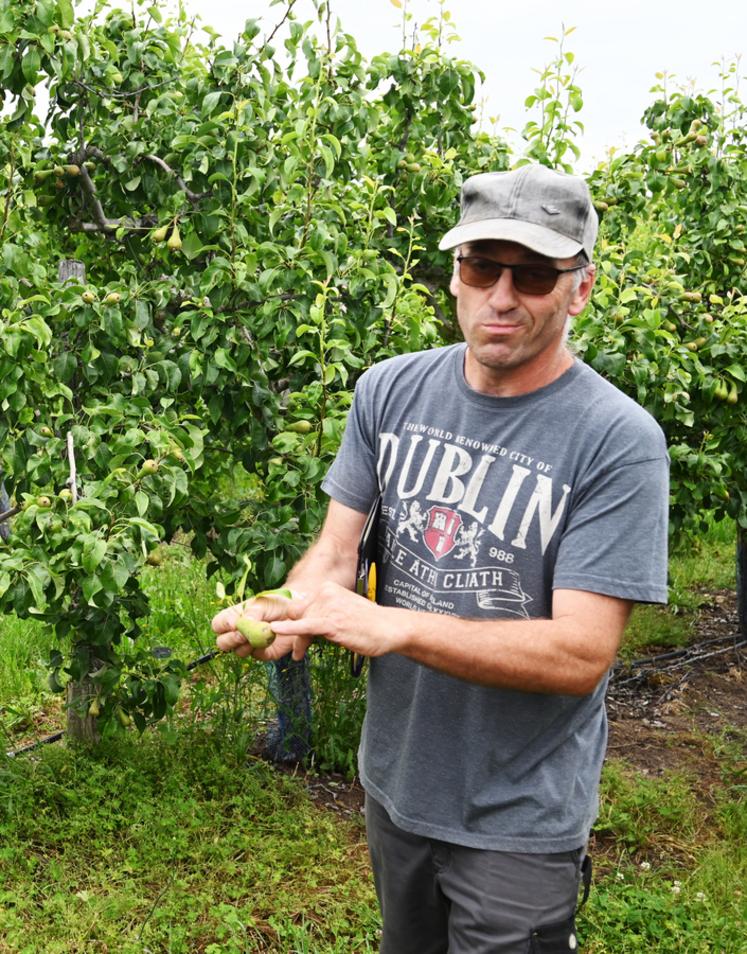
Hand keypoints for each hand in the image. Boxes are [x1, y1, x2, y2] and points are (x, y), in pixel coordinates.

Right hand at [212, 591, 297, 660]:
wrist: (298, 612)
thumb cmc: (277, 603)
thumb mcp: (263, 603)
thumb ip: (251, 613)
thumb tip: (238, 624)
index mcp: (234, 617)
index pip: (218, 625)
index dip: (223, 626)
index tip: (234, 624)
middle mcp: (239, 632)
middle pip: (222, 643)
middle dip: (232, 639)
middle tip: (244, 634)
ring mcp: (249, 644)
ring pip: (238, 652)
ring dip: (247, 645)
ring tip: (260, 635)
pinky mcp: (263, 653)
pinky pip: (256, 656)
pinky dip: (261, 649)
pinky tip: (269, 640)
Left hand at [270, 581, 400, 660]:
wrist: (390, 628)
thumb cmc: (368, 622)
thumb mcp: (343, 610)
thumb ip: (324, 611)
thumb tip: (305, 622)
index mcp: (327, 588)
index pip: (301, 604)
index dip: (295, 620)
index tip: (291, 632)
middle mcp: (326, 594)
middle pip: (298, 614)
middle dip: (293, 632)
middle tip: (298, 650)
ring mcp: (328, 607)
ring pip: (300, 624)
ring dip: (296, 641)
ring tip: (298, 654)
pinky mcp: (331, 623)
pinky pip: (305, 626)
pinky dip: (289, 629)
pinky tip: (275, 629)